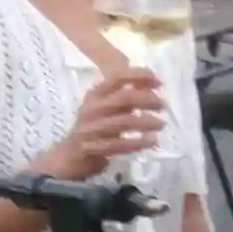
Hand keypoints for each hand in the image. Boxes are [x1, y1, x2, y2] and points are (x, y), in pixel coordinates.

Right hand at [40, 68, 165, 178]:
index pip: (117, 77)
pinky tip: (152, 141)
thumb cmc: (93, 127)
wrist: (70, 155)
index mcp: (95, 94)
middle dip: (147, 99)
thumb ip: (124, 96)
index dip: (138, 76)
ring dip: (146, 122)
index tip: (158, 81)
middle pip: (123, 99)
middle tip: (162, 105)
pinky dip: (138, 143)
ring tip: (161, 124)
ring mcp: (91, 129)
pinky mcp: (94, 148)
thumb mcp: (104, 107)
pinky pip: (119, 145)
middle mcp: (92, 109)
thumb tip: (150, 85)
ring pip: (123, 122)